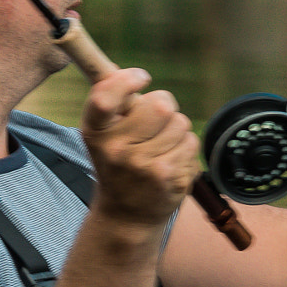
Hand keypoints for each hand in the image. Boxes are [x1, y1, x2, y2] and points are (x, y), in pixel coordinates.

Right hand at [81, 67, 200, 228]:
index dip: (126, 80)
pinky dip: (185, 150)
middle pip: (161, 104)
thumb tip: (120, 69)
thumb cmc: (116, 166)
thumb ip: (111, 102)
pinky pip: (191, 144)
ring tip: (160, 148)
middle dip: (165, 105)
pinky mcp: (170, 179)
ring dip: (176, 131)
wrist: (126, 216)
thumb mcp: (102, 136)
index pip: (105, 97)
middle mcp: (117, 151)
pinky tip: (169, 164)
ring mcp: (145, 167)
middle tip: (156, 120)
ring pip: (181, 123)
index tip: (141, 77)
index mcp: (96, 134)